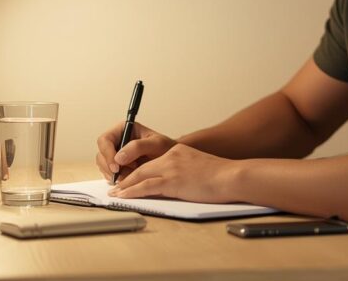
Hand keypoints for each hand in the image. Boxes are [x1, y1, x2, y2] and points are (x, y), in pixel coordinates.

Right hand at [95, 121, 176, 182]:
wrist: (171, 161)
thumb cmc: (166, 148)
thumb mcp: (156, 144)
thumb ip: (138, 147)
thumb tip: (118, 157)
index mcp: (123, 129)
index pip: (104, 140)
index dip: (107, 154)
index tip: (117, 167)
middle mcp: (116, 140)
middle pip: (101, 154)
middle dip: (110, 167)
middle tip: (124, 175)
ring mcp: (115, 154)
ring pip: (103, 166)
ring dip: (114, 175)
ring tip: (131, 175)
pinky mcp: (117, 166)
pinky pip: (109, 174)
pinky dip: (117, 179)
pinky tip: (129, 179)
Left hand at [108, 143, 242, 203]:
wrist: (231, 176)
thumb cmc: (222, 176)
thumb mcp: (200, 167)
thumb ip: (186, 171)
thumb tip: (179, 183)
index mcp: (177, 152)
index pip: (152, 161)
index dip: (137, 171)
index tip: (128, 178)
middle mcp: (171, 156)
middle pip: (142, 167)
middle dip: (126, 178)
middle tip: (115, 186)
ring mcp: (171, 168)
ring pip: (140, 176)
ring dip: (125, 186)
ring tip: (115, 194)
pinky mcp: (173, 181)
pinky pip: (146, 186)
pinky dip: (132, 191)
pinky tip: (125, 196)